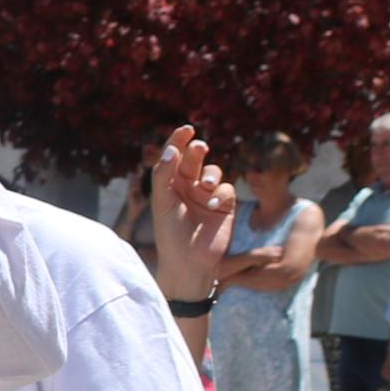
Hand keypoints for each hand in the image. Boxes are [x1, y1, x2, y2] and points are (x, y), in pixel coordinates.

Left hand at [151, 126, 236, 294]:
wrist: (188, 262)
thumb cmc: (169, 233)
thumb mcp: (162, 202)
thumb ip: (163, 175)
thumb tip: (172, 149)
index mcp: (169, 185)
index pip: (174, 157)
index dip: (179, 141)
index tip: (186, 128)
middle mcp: (187, 187)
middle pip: (194, 160)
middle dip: (196, 152)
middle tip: (198, 147)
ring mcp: (206, 196)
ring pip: (213, 172)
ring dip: (210, 174)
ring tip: (204, 185)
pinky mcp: (223, 206)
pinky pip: (227, 189)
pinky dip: (221, 193)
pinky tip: (212, 204)